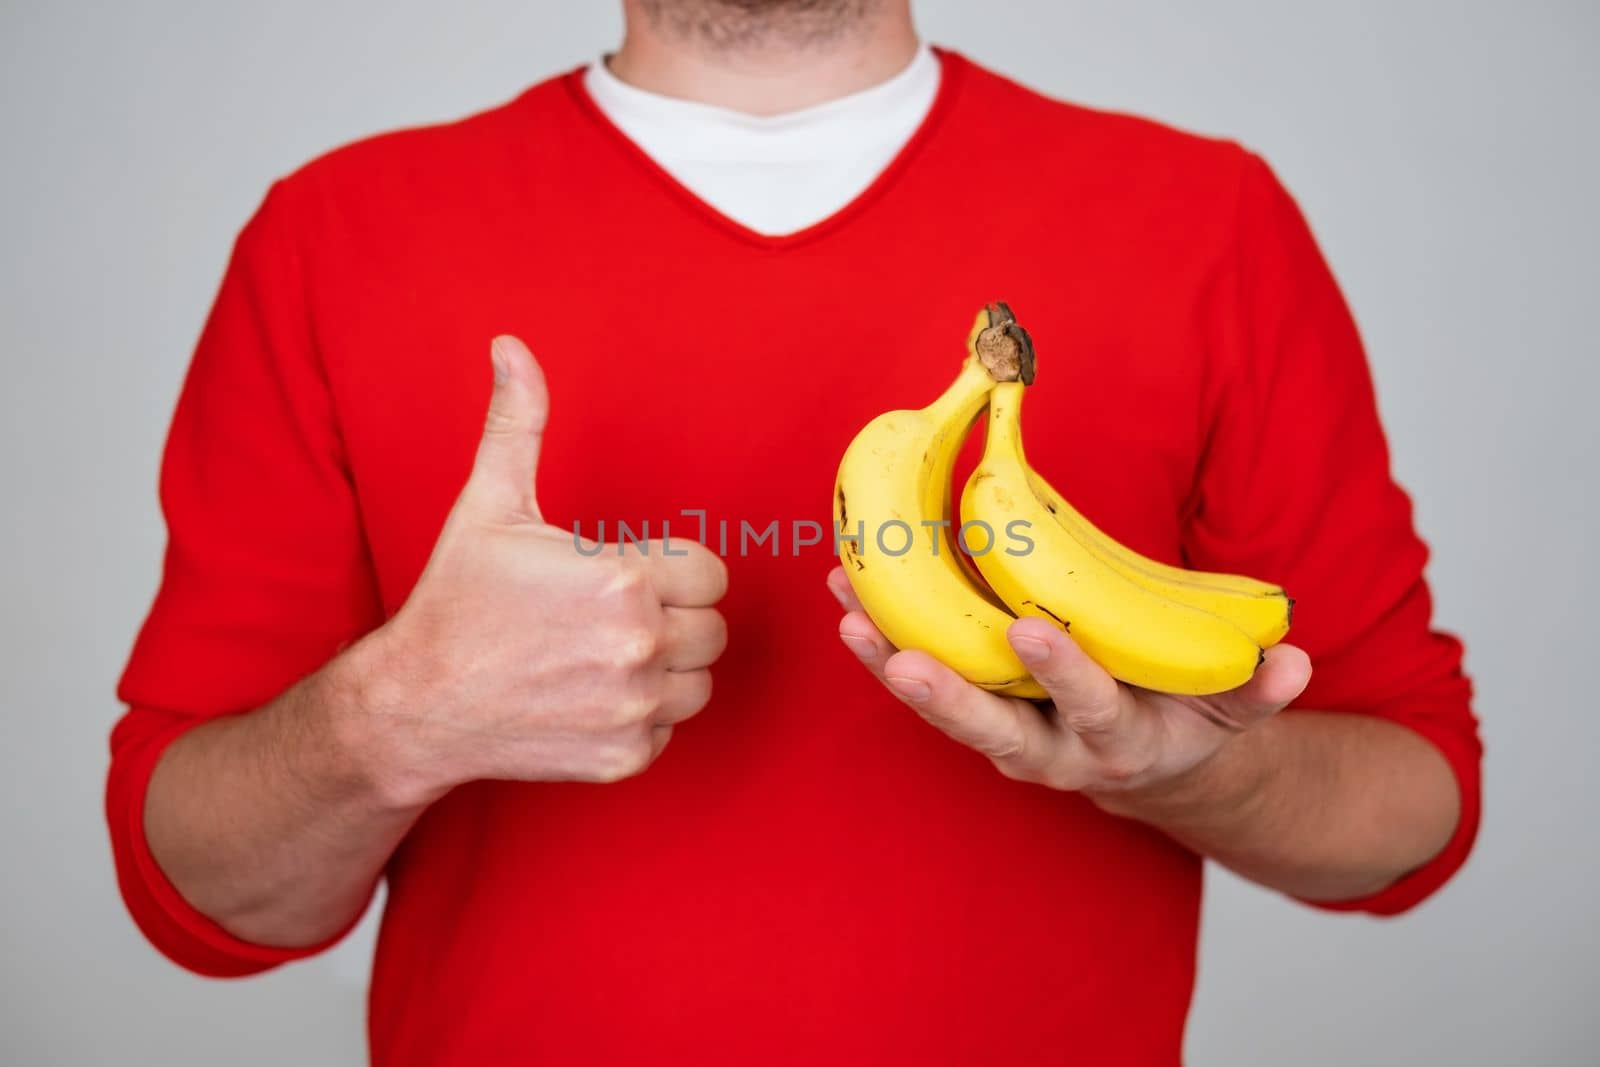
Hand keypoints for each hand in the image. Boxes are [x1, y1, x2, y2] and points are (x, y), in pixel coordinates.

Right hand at [351, 337, 728, 803]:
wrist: (415, 706)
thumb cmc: (457, 601)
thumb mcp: (489, 505)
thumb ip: (519, 424)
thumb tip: (511, 346)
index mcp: (623, 580)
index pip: (711, 574)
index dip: (673, 570)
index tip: (627, 574)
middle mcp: (639, 647)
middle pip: (712, 629)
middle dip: (673, 618)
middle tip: (609, 616)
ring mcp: (635, 709)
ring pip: (699, 683)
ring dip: (666, 669)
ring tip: (604, 654)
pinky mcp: (626, 757)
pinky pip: (669, 730)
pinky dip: (641, 717)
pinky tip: (590, 697)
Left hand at [827, 566, 1310, 808]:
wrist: (1147, 761)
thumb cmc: (1187, 719)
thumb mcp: (1231, 710)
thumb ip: (1257, 691)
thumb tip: (1295, 663)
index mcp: (1116, 744)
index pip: (1090, 712)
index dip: (1066, 676)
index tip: (1035, 631)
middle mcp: (1050, 750)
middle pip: (992, 729)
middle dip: (947, 697)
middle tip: (903, 659)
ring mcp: (1005, 735)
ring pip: (943, 705)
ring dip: (894, 660)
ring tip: (849, 610)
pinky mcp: (975, 710)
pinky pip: (925, 678)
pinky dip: (885, 643)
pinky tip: (849, 598)